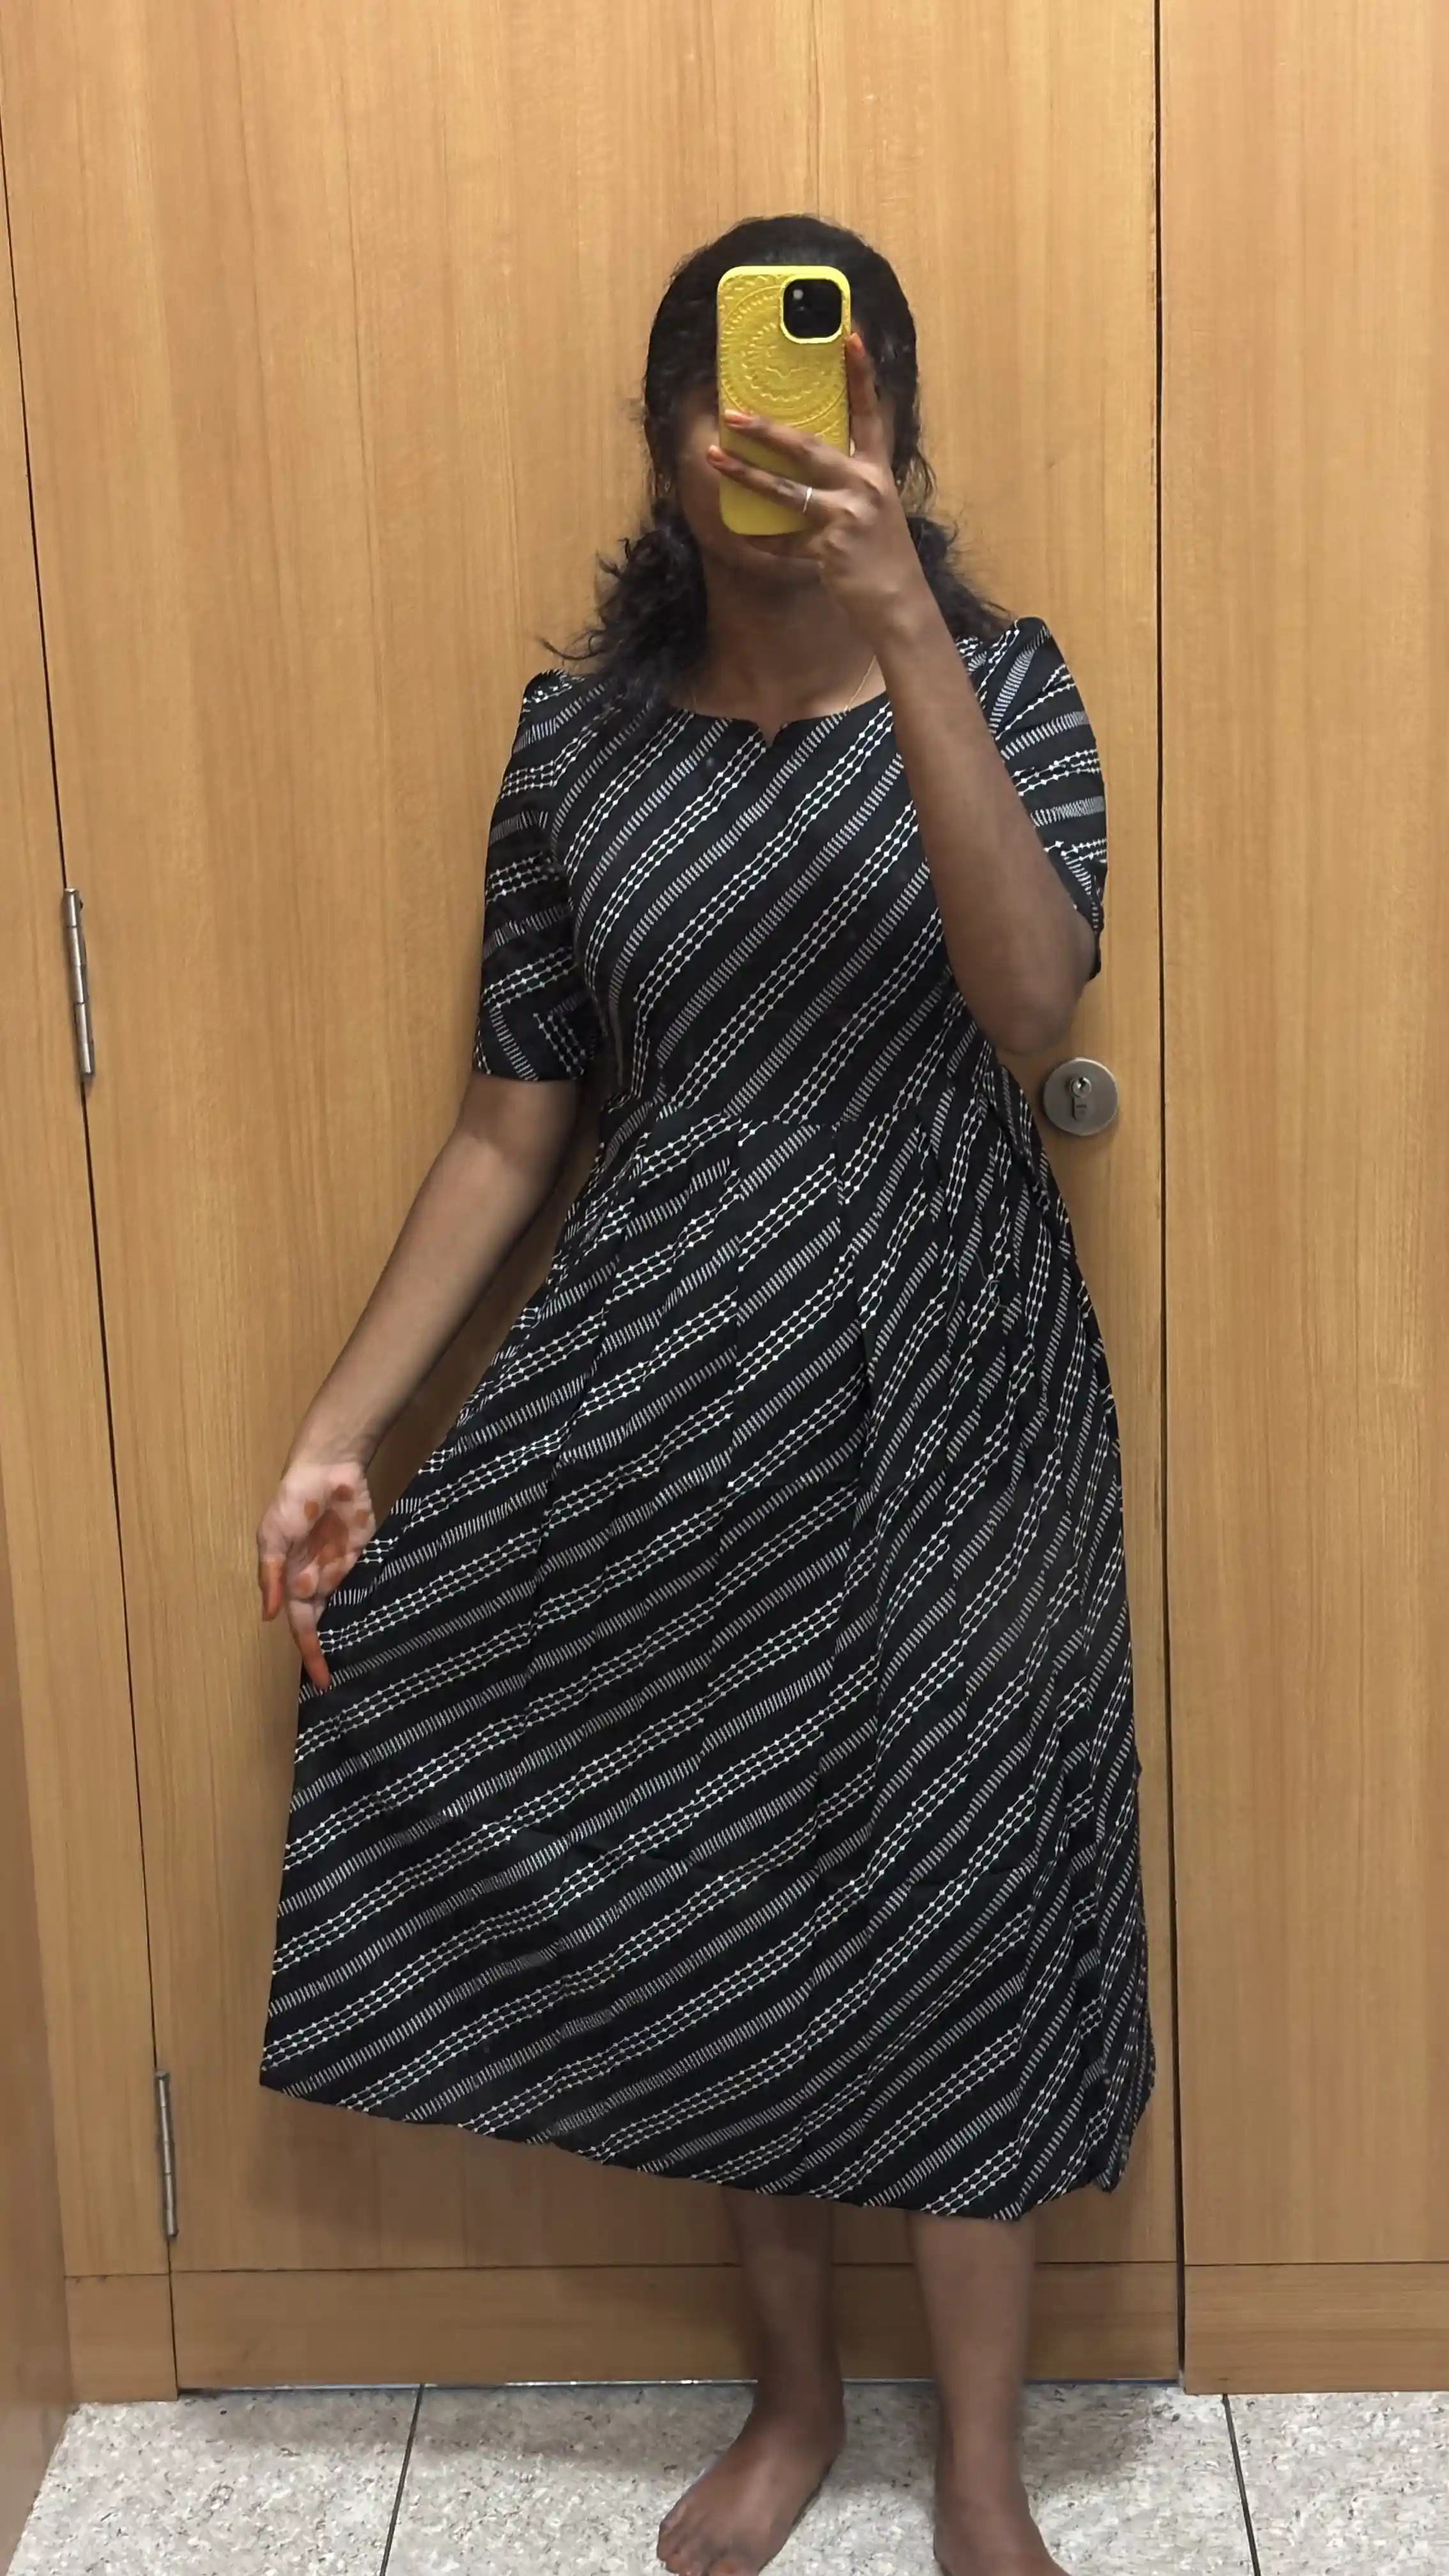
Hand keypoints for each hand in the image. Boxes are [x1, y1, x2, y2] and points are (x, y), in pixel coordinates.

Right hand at [256, 1451, 377, 1689]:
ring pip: (349, 1609)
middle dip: (333, 1650)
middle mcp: (318, 1581)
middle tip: (352, 1682)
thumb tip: (268, 1617)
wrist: (328, 1469)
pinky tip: (386, 1626)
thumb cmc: (293, 1502)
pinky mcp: (365, 1556)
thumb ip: (271, 1576)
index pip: (302, 1626)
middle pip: (327, 1624)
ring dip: (355, 1631)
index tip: (322, 1682)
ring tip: (371, 1663)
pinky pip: (369, 1585)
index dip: (311, 1653)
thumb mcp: (272, 1538)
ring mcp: (343, 1569)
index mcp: (293, 1582)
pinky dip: (374, 1604)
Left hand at [707, 330, 932, 645]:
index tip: (850, 337)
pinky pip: (784, 541)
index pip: (868, 413)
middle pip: (807, 447)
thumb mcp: (874, 509)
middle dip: (766, 430)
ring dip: (745, 474)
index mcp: (875, 470)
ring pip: (785, 491)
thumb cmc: (881, 554)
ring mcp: (846, 516)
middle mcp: (863, 486)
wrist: (898, 601)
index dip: (860, 375)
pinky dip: (762, 539)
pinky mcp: (830, 547)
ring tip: (714, 457)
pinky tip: (740, 532)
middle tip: (733, 413)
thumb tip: (804, 466)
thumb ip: (845, 484)